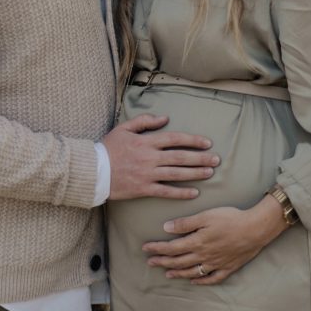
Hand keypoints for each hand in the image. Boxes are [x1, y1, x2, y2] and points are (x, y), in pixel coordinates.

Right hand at [103, 114, 218, 200]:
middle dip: (200, 158)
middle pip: (180, 157)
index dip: (192, 140)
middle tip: (216, 159)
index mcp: (146, 142)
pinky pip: (166, 191)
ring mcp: (147, 174)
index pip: (175, 139)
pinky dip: (181, 192)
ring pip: (176, 174)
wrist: (93, 170)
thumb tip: (165, 118)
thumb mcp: (124, 128)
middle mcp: (150, 157)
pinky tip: (194, 192)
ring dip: (195, 174)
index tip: (207, 143)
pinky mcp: (143, 189)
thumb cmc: (108, 148)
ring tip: (210, 173)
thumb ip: (145, 121)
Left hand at [142, 195, 287, 284]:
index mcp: (197, 242)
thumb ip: (186, 223)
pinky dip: (201, 281)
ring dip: (178, 273)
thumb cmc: (230, 218)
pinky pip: (212, 278)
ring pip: (192, 272)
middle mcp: (204, 256)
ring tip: (167, 274)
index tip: (145, 249)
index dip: (157, 249)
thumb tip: (166, 228)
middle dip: (163, 262)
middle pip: (179, 262)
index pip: (172, 248)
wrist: (255, 229)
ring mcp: (216, 264)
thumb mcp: (206, 216)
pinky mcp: (228, 267)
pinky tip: (195, 282)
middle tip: (150, 263)